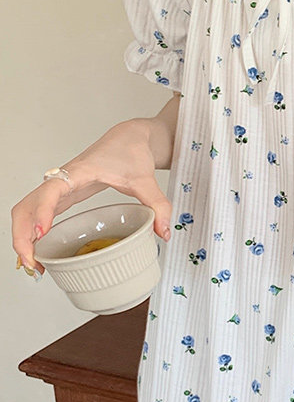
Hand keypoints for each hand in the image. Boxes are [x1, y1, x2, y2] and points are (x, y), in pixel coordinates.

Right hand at [11, 119, 173, 278]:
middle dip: (22, 235)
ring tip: (33, 264)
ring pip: (26, 210)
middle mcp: (62, 180)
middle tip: (34, 263)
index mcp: (79, 172)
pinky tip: (38, 252)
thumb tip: (164, 232)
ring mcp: (59, 188)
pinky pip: (36, 213)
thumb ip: (157, 205)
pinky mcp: (62, 196)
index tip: (42, 232)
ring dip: (22, 236)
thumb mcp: (146, 180)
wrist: (128, 137)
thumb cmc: (131, 151)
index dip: (43, 211)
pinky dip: (30, 232)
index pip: (51, 191)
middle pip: (26, 205)